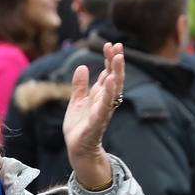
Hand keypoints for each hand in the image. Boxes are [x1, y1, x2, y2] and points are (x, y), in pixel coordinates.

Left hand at [63, 42, 123, 189]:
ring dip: (116, 74)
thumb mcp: (76, 101)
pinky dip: (108, 95)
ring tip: (118, 59)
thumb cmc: (79, 127)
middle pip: (113, 78)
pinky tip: (111, 82)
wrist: (77, 149)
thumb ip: (80, 86)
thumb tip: (82, 66)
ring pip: (112, 91)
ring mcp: (102, 111)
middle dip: (116, 62)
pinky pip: (104, 107)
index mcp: (99, 96)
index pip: (107, 74)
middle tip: (118, 46)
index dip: (109, 60)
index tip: (111, 44)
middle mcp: (104, 101)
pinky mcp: (97, 122)